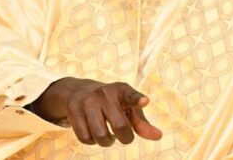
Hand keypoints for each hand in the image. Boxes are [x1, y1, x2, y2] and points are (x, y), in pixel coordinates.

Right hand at [33, 77, 162, 146]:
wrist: (80, 92)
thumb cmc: (113, 104)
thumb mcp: (128, 108)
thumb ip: (142, 123)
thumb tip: (158, 136)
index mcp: (122, 90)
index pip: (131, 95)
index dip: (138, 100)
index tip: (144, 102)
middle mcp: (105, 94)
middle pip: (119, 126)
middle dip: (126, 138)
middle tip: (125, 136)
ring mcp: (88, 102)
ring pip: (100, 136)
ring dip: (108, 142)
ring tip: (109, 135)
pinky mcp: (74, 112)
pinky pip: (86, 138)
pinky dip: (92, 142)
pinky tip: (94, 133)